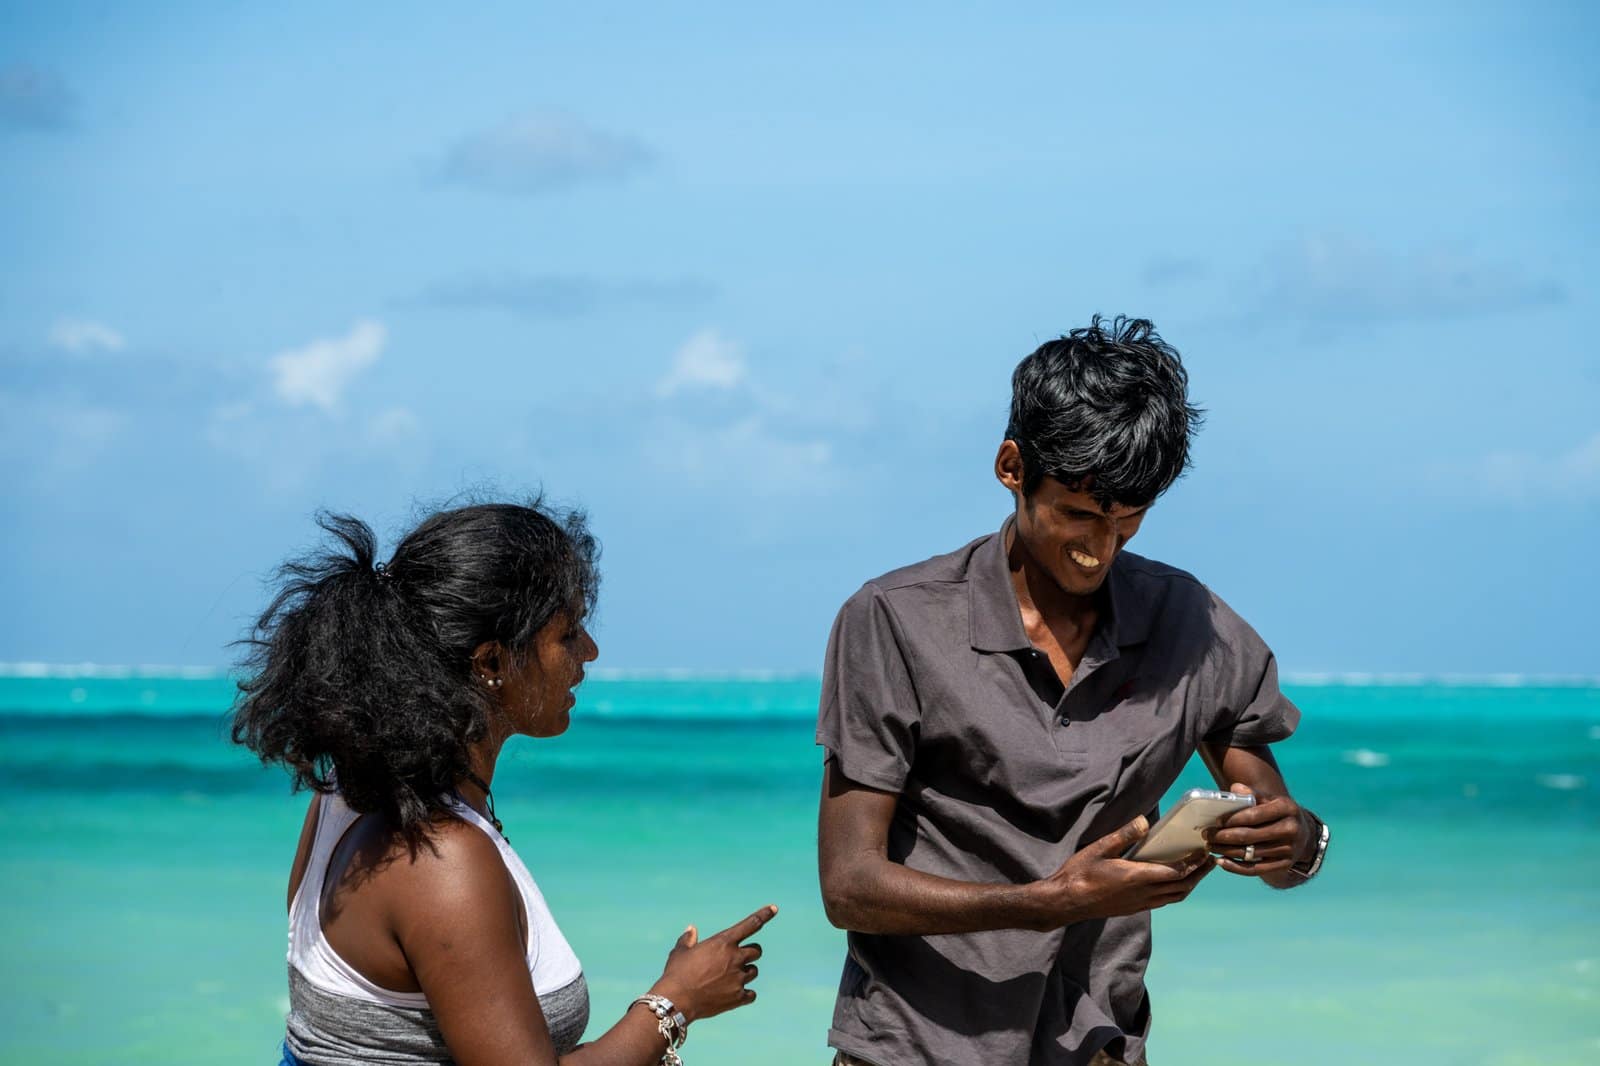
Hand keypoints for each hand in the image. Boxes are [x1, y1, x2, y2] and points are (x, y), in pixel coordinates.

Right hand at [651, 904, 777, 1021]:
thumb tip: (691, 929)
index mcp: (723, 942)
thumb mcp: (680, 952)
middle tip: (736, 959)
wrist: (677, 1001)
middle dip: (749, 953)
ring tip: (727, 979)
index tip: (774, 908)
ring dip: (745, 972)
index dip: (764, 915)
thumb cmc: (676, 974)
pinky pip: (751, 994)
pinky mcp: (739, 997)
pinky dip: (745, 994)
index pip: (750, 924)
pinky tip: (732, 995)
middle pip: (756, 950)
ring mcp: (739, 978)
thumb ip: (688, 940)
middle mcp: (735, 957)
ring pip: (753, 971)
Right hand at [1032, 816, 1214, 927]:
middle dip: (1199, 874)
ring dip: (1189, 884)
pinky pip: (1163, 901)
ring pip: (1174, 897)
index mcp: (1137, 877)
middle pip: (1181, 887)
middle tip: (1211, 861)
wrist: (1066, 902)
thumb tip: (1145, 821)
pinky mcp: (1134, 908)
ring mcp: (1139, 903)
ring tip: (1198, 872)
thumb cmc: (1079, 873)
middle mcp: (1143, 894)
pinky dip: (1175, 891)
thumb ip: (1124, 835)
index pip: (1176, 872)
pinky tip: (1172, 882)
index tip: (1204, 853)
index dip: (1193, 864)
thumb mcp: (1099, 848)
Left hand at [1204, 783, 1313, 876]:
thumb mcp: (1271, 800)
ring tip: (1210, 846)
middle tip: (1207, 835)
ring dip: (1226, 851)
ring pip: (1250, 853)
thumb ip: (1253, 794)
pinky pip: (1255, 870)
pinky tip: (1221, 862)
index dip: (1232, 819)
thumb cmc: (1278, 813)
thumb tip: (1235, 789)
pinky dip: (1236, 867)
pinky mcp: (1284, 865)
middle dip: (1224, 836)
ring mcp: (1289, 850)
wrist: (1303, 834)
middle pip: (1250, 836)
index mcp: (1287, 808)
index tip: (1215, 821)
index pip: (1254, 815)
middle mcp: (1291, 829)